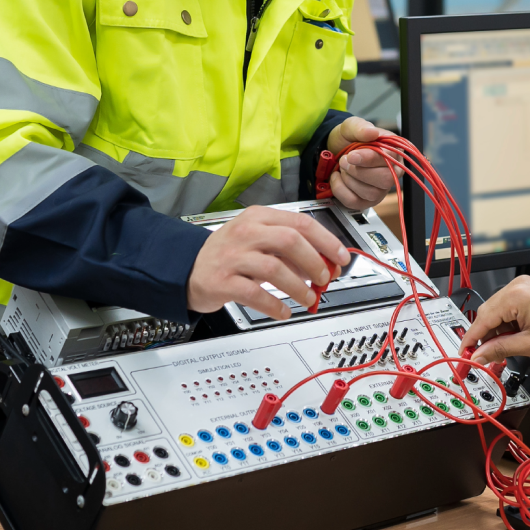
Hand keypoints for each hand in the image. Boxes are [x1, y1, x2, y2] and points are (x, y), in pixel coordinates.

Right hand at [186, 205, 350, 320]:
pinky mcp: (222, 281)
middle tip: (324, 279)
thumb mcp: (258, 241)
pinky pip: (255, 294)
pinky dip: (275, 305)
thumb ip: (289, 250)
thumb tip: (323, 265)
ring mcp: (232, 257)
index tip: (341, 257)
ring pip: (275, 269)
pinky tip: (283, 311)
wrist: (188, 268)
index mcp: (259, 217)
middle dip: (314, 262)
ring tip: (308, 298)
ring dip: (298, 287)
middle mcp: (246, 233)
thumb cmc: (228, 254)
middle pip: (290, 241)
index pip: (300, 223)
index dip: (326, 241)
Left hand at [324, 117, 395, 210]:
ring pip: (370, 193)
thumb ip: (360, 127)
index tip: (352, 156)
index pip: (390, 159)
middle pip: (385, 180)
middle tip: (344, 160)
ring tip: (342, 167)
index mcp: (393, 152)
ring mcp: (381, 190)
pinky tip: (337, 178)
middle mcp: (392, 173)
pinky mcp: (367, 202)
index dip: (370, 159)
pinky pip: (355, 202)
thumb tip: (372, 132)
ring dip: (349, 179)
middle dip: (358, 171)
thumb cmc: (348, 140)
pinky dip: (340, 189)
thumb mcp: (350, 127)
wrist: (333, 151)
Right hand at [459, 276, 529, 364]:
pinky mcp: (528, 290)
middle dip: (484, 336)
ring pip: (496, 310)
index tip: (464, 354)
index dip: (471, 340)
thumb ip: (499, 349)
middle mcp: (517, 286)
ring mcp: (523, 286)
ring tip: (504, 349)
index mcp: (516, 296)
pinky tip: (511, 337)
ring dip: (496, 331)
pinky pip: (507, 306)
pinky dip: (506, 322)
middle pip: (487, 313)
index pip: (482, 319)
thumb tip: (479, 355)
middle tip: (482, 357)